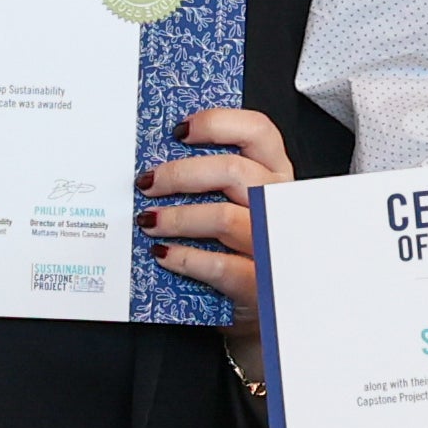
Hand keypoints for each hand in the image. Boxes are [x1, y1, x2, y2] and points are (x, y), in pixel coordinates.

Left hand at [139, 103, 293, 303]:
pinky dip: (184, 257)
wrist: (267, 305)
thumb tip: (161, 162)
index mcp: (276, 175)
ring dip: (177, 217)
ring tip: (149, 221)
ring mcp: (272, 242)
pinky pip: (218, 264)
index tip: (179, 130)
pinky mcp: (259, 281)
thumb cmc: (247, 245)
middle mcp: (278, 204)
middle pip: (234, 171)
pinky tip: (163, 254)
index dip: (218, 123)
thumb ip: (214, 180)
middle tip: (148, 183)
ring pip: (223, 217)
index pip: (258, 132)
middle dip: (181, 174)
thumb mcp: (240, 205)